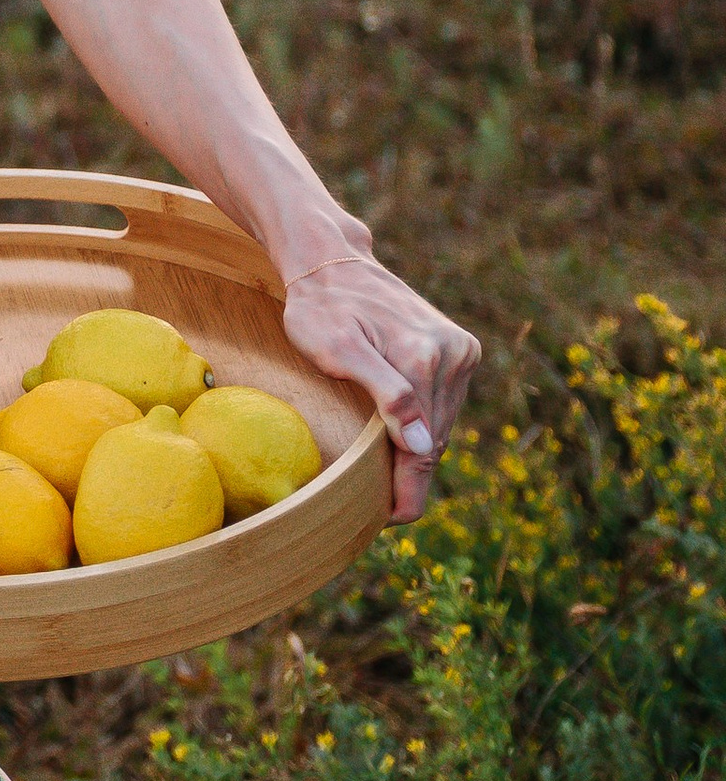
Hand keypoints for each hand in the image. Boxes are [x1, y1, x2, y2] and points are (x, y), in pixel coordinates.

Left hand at [278, 251, 480, 522]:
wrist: (331, 262)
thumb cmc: (321, 308)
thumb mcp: (337, 350)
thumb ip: (385, 395)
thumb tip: (421, 445)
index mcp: (426, 357)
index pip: (422, 444)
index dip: (408, 488)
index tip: (393, 518)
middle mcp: (454, 353)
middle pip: (434, 437)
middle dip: (411, 470)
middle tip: (382, 501)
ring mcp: (460, 350)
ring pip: (441, 423)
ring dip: (418, 447)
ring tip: (390, 471)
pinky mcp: (460, 348)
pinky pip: (444, 403)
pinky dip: (424, 423)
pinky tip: (401, 433)